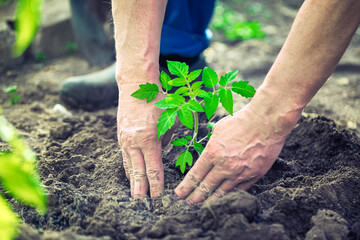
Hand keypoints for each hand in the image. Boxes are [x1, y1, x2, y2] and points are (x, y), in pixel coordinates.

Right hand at [117, 83, 173, 198]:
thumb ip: (167, 139)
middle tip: (144, 205)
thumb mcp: (170, 119)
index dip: (156, 185)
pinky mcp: (120, 137)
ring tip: (136, 196)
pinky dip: (128, 169)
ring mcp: (125, 140)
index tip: (158, 197)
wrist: (134, 85)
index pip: (153, 169)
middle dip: (141, 190)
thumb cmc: (157, 100)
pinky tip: (131, 177)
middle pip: (138, 173)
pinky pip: (124, 157)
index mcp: (149, 139)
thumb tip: (162, 150)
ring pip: (129, 166)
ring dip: (133, 182)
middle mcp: (134, 143)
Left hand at [174, 103, 294, 204]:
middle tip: (187, 203)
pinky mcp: (254, 175)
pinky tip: (223, 197)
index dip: (185, 187)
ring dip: (210, 200)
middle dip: (194, 197)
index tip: (179, 194)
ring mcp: (240, 173)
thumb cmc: (241, 121)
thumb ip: (211, 146)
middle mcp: (224, 166)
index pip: (195, 175)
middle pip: (206, 187)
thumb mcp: (218, 130)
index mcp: (212, 153)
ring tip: (203, 205)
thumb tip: (208, 153)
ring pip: (222, 192)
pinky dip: (229, 194)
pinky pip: (239, 189)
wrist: (267, 121)